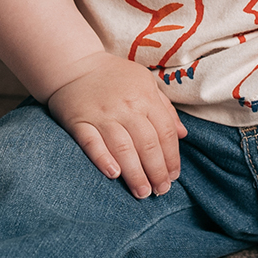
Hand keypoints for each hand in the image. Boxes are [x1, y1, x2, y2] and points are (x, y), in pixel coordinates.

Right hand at [45, 52, 188, 197]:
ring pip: (123, 148)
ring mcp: (102, 114)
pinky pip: (92, 143)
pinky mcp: (79, 121)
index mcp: (145, 97)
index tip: (174, 176)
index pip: (165, 133)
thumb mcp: (145, 82)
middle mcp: (126, 106)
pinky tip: (114, 174)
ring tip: (142, 192)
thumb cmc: (114, 76)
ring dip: (135, 173)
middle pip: (147, 144)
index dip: (172, 158)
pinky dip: (103, 159)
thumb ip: (165, 108)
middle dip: (157, 171)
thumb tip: (183, 134)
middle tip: (161, 191)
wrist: (74, 65)